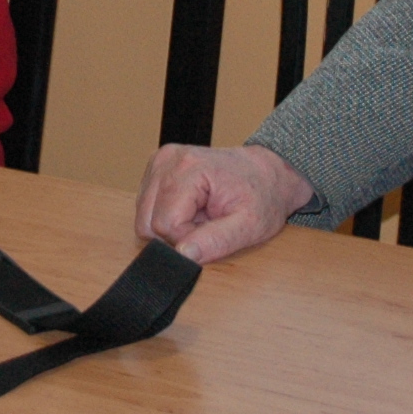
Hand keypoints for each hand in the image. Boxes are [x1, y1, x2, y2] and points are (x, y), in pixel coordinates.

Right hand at [134, 142, 315, 264]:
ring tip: (202, 214)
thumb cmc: (262, 196)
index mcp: (189, 168)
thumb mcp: (250, 225)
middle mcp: (168, 160)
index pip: (165, 225)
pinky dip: (169, 215)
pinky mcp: (157, 169)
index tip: (213, 229)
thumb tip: (184, 254)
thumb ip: (217, 241)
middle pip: (148, 221)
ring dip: (173, 225)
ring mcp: (159, 162)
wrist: (267, 172)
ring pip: (145, 217)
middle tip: (207, 223)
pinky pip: (148, 208)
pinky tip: (192, 207)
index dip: (187, 238)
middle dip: (177, 233)